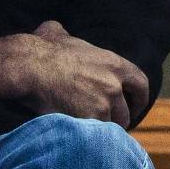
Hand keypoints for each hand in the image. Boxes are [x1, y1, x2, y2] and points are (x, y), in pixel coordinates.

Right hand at [0, 21, 148, 126]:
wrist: (28, 66)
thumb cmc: (39, 49)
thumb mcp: (57, 33)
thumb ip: (64, 33)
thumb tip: (54, 29)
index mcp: (114, 63)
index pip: (141, 83)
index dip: (139, 97)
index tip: (134, 106)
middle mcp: (114, 83)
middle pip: (127, 110)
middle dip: (122, 119)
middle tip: (112, 125)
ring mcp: (104, 102)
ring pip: (113, 125)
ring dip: (105, 130)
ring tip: (94, 135)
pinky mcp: (90, 117)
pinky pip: (97, 134)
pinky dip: (92, 138)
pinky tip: (83, 140)